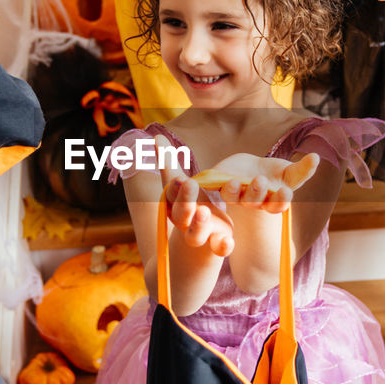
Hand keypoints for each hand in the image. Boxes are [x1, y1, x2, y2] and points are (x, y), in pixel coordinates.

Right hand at [156, 136, 233, 256]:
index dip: (174, 188)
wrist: (200, 239)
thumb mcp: (179, 183)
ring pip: (196, 234)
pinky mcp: (218, 244)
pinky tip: (229, 241)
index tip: (179, 176)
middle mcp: (184, 222)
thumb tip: (155, 135)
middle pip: (181, 215)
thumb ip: (168, 161)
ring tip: (204, 212)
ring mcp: (201, 234)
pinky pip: (218, 248)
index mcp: (173, 206)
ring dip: (198, 224)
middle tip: (190, 184)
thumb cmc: (188, 203)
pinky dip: (222, 246)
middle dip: (184, 201)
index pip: (170, 196)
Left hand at [204, 152, 320, 213]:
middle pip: (255, 201)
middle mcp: (253, 202)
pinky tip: (203, 181)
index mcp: (272, 201)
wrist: (248, 168)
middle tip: (260, 180)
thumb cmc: (273, 173)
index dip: (281, 200)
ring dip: (234, 190)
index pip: (278, 205)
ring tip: (234, 181)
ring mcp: (235, 195)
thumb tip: (316, 157)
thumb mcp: (289, 171)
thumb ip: (303, 169)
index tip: (286, 191)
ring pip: (234, 196)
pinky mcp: (219, 185)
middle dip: (257, 192)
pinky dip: (211, 185)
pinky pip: (213, 187)